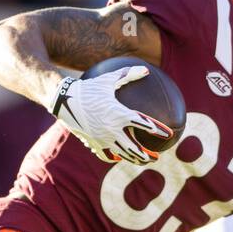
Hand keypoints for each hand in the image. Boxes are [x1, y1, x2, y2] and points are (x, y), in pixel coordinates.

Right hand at [48, 66, 172, 164]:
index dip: (158, 129)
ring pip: (121, 155)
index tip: (169, 133)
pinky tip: (118, 158)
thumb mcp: (109, 79)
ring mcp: (102, 139)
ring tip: (141, 160)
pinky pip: (106, 155)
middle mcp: (112, 130)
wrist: (64, 100)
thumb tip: (146, 70)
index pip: (144, 123)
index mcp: (119, 114)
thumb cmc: (88, 87)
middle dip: (146, 155)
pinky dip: (114, 157)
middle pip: (134, 148)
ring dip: (133, 159)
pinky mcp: (93, 143)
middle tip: (156, 157)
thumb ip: (128, 75)